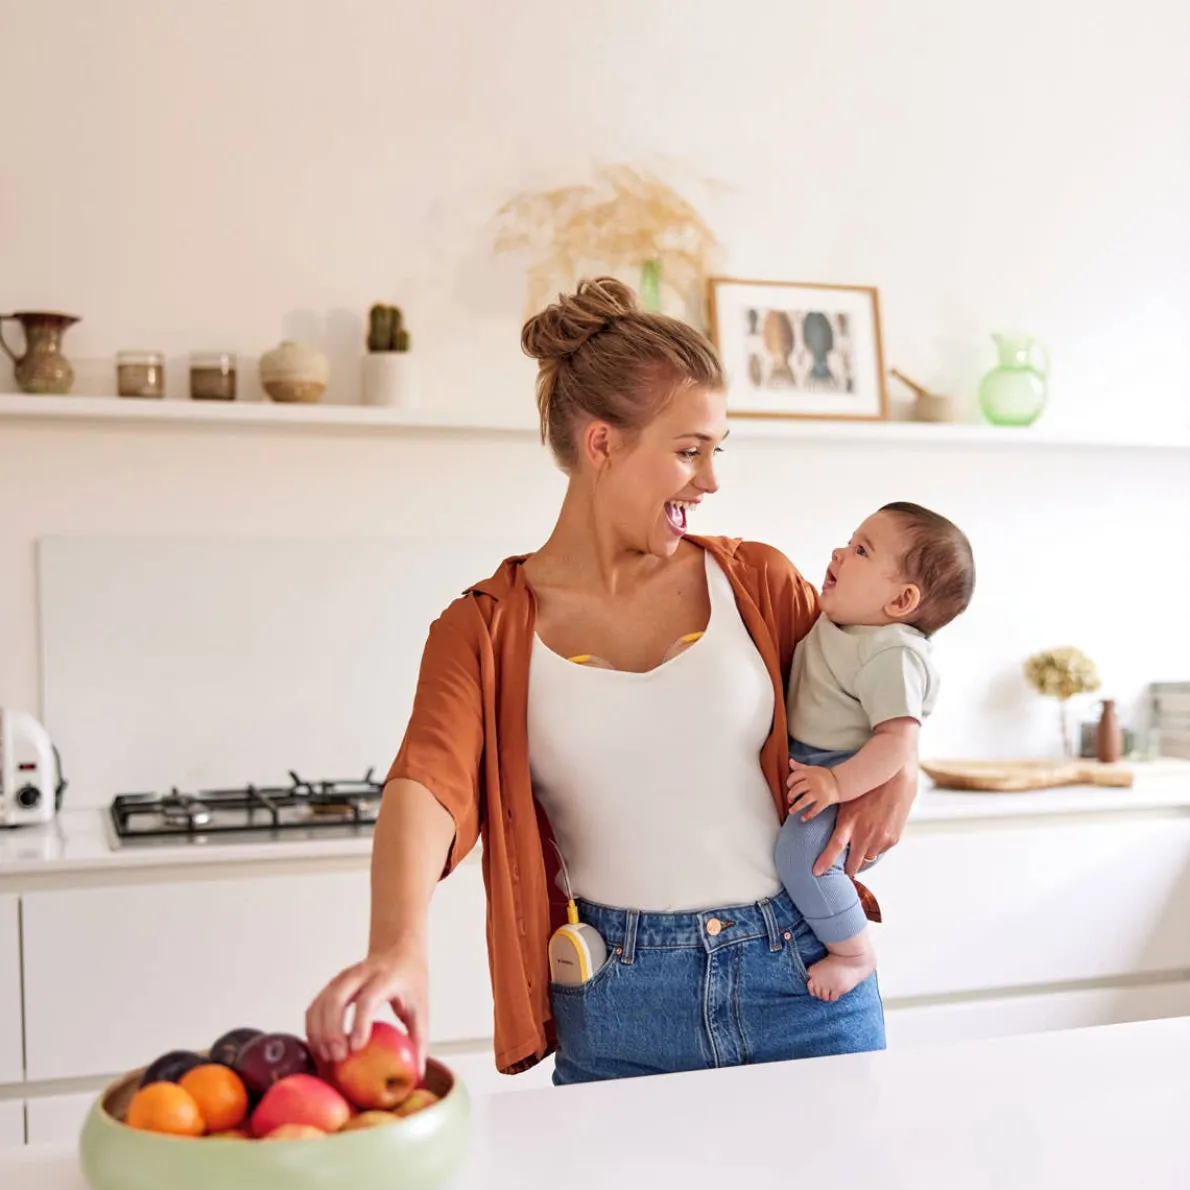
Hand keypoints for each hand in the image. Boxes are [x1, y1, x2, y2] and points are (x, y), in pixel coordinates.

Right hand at [305, 944, 428, 1072]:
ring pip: (322, 1001)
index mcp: (387, 977)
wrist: (398, 949)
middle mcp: (362, 973)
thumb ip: (419, 1038)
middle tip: (337, 1057)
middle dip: (332, 1030)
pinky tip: (318, 1046)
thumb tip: (418, 1074)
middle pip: (337, 997)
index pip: (368, 998)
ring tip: (326, 1057)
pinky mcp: (333, 984)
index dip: (360, 1023)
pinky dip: (313, 1026)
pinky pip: (316, 1005)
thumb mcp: (421, 1005)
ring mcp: (344, 977)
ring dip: (319, 1030)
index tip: (356, 1048)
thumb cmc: (410, 979)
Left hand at [786, 760, 840, 820]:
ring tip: (791, 811)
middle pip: (797, 789)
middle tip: (790, 800)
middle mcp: (813, 782)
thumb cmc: (824, 776)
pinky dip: (808, 815)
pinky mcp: (824, 801)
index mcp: (809, 773)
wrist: (841, 782)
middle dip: (791, 796)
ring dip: (796, 807)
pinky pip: (815, 810)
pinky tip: (803, 818)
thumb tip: (790, 761)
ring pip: (803, 801)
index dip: (789, 783)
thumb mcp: (812, 769)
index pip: (794, 777)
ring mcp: (818, 792)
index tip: (789, 787)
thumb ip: (800, 767)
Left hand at [813, 757, 917, 877]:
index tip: (816, 872)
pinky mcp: (892, 839)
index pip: (835, 847)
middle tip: (846, 868)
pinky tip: (877, 831)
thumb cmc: (867, 787)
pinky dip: (877, 846)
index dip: (825, 862)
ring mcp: (880, 838)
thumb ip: (836, 816)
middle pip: (853, 864)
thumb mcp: (847, 800)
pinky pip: (881, 850)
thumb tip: (823, 826)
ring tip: (865, 838)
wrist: (896, 778)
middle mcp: (864, 834)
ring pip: (868, 858)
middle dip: (849, 868)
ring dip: (864, 854)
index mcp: (849, 822)